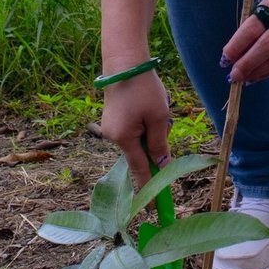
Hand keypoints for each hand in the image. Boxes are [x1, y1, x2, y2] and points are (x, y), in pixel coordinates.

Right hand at [99, 70, 171, 184]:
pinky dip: (142, 125)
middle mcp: (112, 137)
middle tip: (159, 117)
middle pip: (139, 153)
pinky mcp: (112, 119)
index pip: (140, 171)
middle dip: (154, 145)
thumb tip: (159, 166)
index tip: (154, 208)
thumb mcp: (159, 117)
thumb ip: (159, 144)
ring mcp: (109, 128)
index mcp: (124, 139)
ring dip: (149, 131)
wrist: (124, 60)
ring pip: (137, 141)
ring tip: (152, 105)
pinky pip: (131, 131)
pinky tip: (145, 105)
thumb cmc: (143, 88)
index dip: (149, 189)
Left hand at [220, 0, 268, 83]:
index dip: (238, 45)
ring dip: (258, 72)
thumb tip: (237, 52)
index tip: (225, 58)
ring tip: (244, 79)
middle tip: (232, 75)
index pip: (254, 27)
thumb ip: (258, 23)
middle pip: (267, 47)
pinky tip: (259, 75)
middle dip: (247, 63)